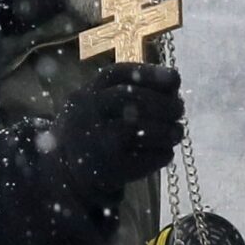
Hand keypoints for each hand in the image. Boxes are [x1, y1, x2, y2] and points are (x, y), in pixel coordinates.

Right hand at [45, 63, 183, 199]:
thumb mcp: (100, 102)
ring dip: (165, 130)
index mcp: (86, 93)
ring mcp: (93, 143)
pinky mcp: (105, 170)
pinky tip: (166, 152)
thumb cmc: (94, 128)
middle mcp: (85, 114)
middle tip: (180, 109)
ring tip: (177, 131)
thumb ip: (131, 89)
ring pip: (133, 130)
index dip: (150, 74)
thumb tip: (173, 82)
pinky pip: (139, 161)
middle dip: (162, 103)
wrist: (65, 169)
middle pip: (128, 99)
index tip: (175, 79)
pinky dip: (160, 155)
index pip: (117, 74)